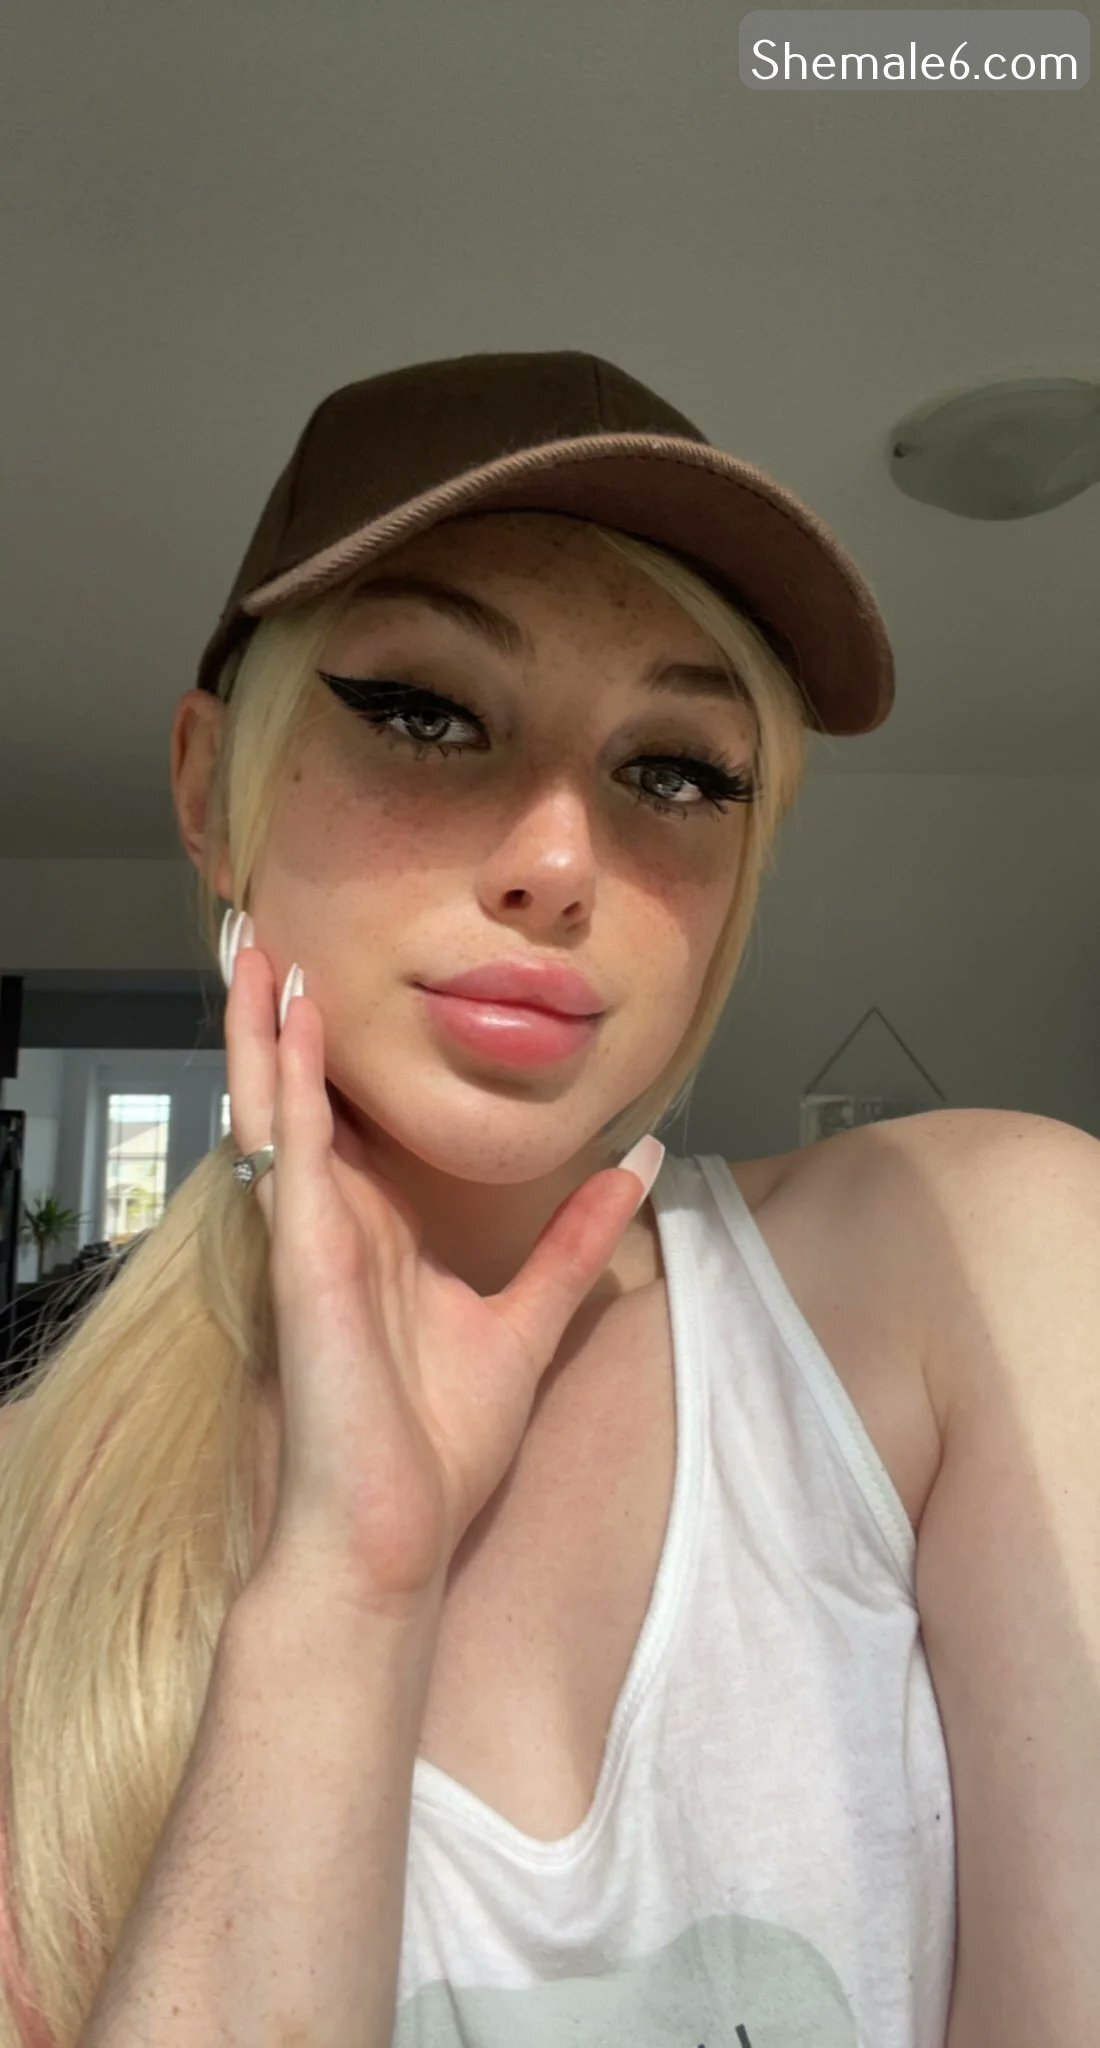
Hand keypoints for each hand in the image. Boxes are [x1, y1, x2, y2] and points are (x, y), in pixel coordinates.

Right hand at [223, 929, 662, 1616]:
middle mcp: (334, 1223)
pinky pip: (291, 1148)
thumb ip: (576, 1240)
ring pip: (277, 1102)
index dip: (342, 1050)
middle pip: (303, 1095)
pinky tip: (291, 1013)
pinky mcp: (302, 1257)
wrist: (393, 1543)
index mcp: (375, 1235)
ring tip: (259, 938)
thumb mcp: (529, 1320)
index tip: (347, 982)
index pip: (351, 1119)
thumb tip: (640, 1159)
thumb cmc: (439, 1449)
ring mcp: (311, 1236)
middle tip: (280, 930)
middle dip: (287, 1016)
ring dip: (266, 1020)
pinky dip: (288, 1075)